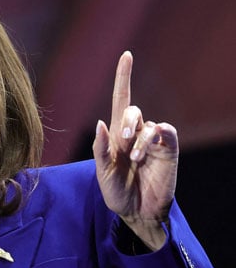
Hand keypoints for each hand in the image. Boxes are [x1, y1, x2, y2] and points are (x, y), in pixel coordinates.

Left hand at [92, 51, 178, 250]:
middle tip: (122, 142)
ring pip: (148, 123)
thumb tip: (100, 124)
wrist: (136, 212)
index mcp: (115, 136)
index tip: (126, 55)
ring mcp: (152, 141)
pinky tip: (149, 148)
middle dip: (126, 122)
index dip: (123, 78)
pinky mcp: (168, 151)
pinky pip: (166, 132)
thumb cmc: (117, 192)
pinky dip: (157, 135)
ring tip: (135, 158)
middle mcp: (135, 134)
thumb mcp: (102, 172)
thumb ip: (100, 149)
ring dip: (139, 138)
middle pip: (132, 110)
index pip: (120, 100)